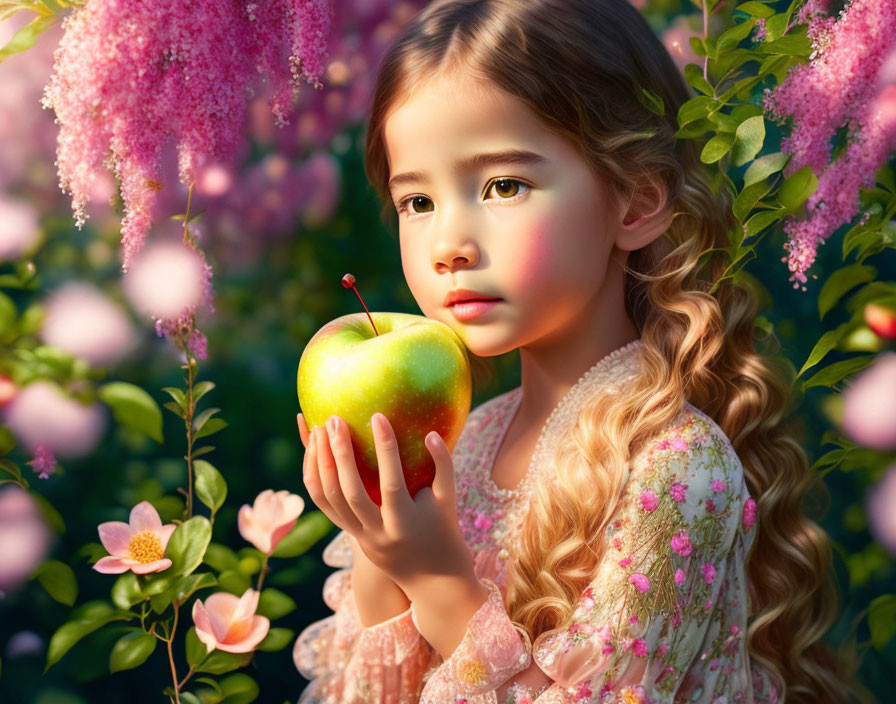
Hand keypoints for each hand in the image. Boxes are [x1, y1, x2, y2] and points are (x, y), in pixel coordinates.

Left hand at [297, 410, 473, 593]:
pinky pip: (324, 505)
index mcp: (405, 523)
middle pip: (350, 492)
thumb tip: (429, 432)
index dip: (385, 449)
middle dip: (340, 454)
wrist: (431, 579)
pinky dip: (315, 478)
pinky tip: (314, 451)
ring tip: (318, 430)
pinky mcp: (350, 534)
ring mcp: (360, 536)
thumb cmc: (444, 530)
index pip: (391, 483)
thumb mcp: (448, 499)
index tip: (377, 416)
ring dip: (320, 463)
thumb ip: (443, 464)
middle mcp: (378, 533)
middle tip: (335, 420)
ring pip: (330, 499)